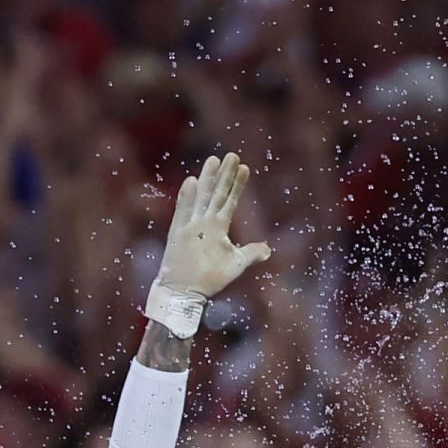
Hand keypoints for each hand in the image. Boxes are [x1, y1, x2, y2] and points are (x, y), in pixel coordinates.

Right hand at [150, 152, 272, 308]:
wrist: (187, 292)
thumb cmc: (210, 279)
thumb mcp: (236, 264)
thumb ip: (251, 253)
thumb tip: (268, 249)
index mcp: (218, 227)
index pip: (229, 201)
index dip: (237, 185)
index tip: (245, 167)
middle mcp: (205, 222)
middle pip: (216, 193)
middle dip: (224, 175)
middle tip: (231, 155)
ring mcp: (191, 226)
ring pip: (201, 198)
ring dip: (207, 179)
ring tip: (214, 160)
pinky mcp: (179, 234)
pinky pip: (183, 212)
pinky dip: (187, 198)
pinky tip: (192, 181)